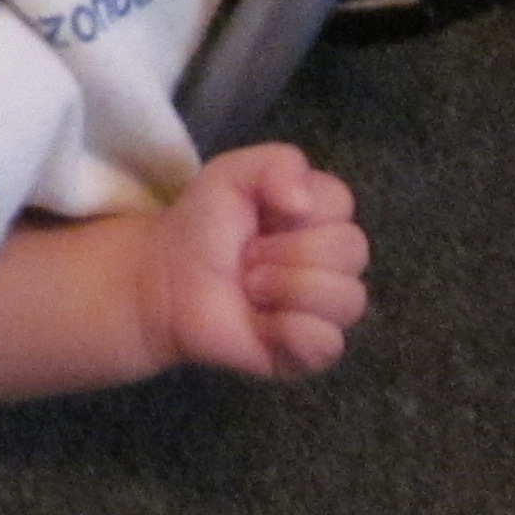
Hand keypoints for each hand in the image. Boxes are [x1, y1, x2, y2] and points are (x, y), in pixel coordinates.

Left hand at [138, 143, 365, 378]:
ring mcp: (325, 309)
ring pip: (347, 299)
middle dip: (286, 251)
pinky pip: (328, 343)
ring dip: (287, 288)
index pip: (342, 204)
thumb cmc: (204, 225)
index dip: (296, 210)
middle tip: (246, 257)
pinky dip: (289, 331)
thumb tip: (302, 204)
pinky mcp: (309, 351)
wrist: (164, 279)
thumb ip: (278, 164)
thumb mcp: (233, 173)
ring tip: (249, 288)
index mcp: (322, 216)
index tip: (261, 217)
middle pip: (350, 250)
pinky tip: (261, 324)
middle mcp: (333, 262)